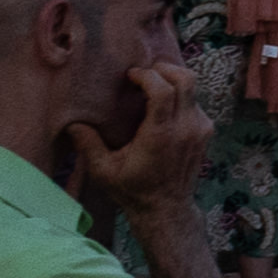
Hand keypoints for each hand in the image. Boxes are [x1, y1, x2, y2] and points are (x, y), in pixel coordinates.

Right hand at [62, 51, 209, 217]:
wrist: (166, 208)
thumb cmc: (132, 190)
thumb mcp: (104, 170)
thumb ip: (88, 145)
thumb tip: (72, 124)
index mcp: (160, 134)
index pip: (163, 90)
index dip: (147, 76)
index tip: (131, 75)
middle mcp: (185, 127)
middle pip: (186, 80)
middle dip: (164, 69)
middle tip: (144, 73)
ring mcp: (200, 128)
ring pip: (194, 89)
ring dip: (173, 81)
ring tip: (151, 85)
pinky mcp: (206, 132)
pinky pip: (196, 103)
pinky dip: (180, 96)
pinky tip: (162, 104)